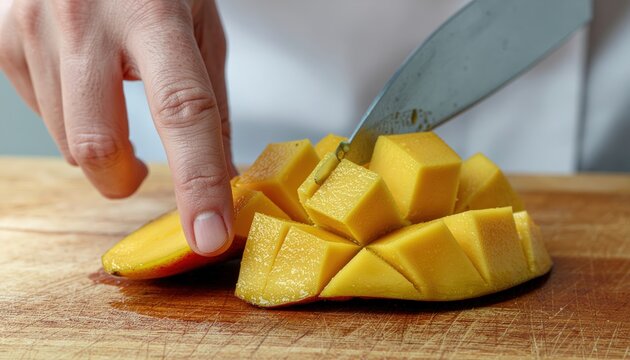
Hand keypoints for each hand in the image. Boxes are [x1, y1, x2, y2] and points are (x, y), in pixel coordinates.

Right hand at [0, 0, 236, 255]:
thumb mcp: (200, 22)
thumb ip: (209, 99)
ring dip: (98, 146)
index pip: (183, 112)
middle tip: (141, 171)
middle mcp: (88, 19)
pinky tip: (80, 80)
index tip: (209, 235)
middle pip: (98, 145)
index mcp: (155, 14)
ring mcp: (35, 26)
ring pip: (66, 138)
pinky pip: (38, 110)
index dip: (199, 182)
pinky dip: (67, 115)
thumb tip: (223, 172)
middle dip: (123, 180)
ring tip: (112, 103)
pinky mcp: (2, 37)